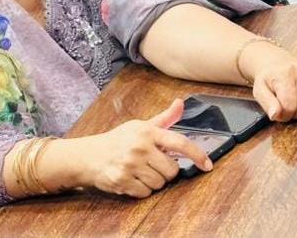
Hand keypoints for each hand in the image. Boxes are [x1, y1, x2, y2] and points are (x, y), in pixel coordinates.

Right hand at [79, 99, 210, 196]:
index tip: (207, 164)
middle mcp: (140, 147)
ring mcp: (130, 165)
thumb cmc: (119, 139)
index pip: (179, 142)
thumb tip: (181, 103)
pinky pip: (145, 193)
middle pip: (172, 170)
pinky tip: (134, 179)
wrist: (89, 156)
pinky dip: (143, 189)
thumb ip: (164, 118)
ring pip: (159, 183)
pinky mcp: (122, 181)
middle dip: (167, 171)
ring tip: (142, 171)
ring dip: (155, 181)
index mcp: (148, 132)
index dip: (197, 154)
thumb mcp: (141, 126)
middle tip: (155, 164)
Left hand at [242, 43, 296, 121]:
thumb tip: (275, 114)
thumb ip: (267, 103)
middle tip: (286, 107)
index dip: (283, 115)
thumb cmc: (269, 79)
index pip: (289, 107)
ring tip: (295, 100)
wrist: (277, 63)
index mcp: (285, 74)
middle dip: (294, 114)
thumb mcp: (259, 91)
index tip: (278, 111)